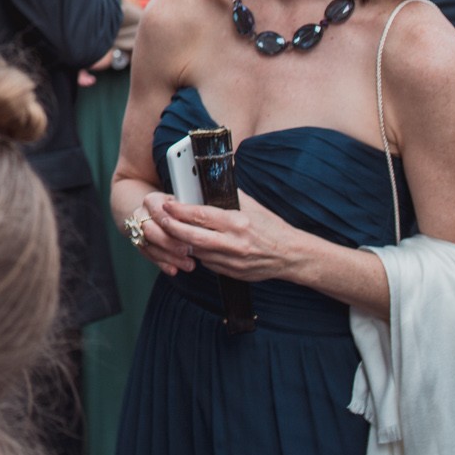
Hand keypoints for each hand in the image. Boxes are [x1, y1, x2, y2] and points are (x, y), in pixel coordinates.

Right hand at [129, 191, 198, 276]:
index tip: (187, 233)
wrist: (152, 213)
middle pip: (150, 230)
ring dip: (169, 257)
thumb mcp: (181, 203)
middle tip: (187, 251)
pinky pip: (150, 257)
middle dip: (169, 243)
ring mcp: (138, 231)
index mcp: (152, 201)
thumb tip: (199, 222)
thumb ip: (186, 212)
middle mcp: (141, 215)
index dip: (171, 223)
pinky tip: (174, 270)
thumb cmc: (173, 209)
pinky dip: (163, 264)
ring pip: (150, 246)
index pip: (158, 211)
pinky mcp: (140, 245)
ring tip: (188, 265)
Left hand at [146, 190, 303, 283]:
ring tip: (174, 231)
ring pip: (197, 252)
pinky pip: (207, 263)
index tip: (168, 204)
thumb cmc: (271, 226)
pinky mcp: (233, 273)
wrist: (291, 255)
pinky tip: (195, 245)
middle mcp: (234, 243)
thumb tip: (208, 181)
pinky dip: (199, 254)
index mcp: (238, 222)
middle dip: (173, 228)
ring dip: (183, 242)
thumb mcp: (251, 206)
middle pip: (193, 237)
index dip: (180, 210)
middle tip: (162, 220)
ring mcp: (233, 261)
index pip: (201, 215)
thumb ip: (228, 195)